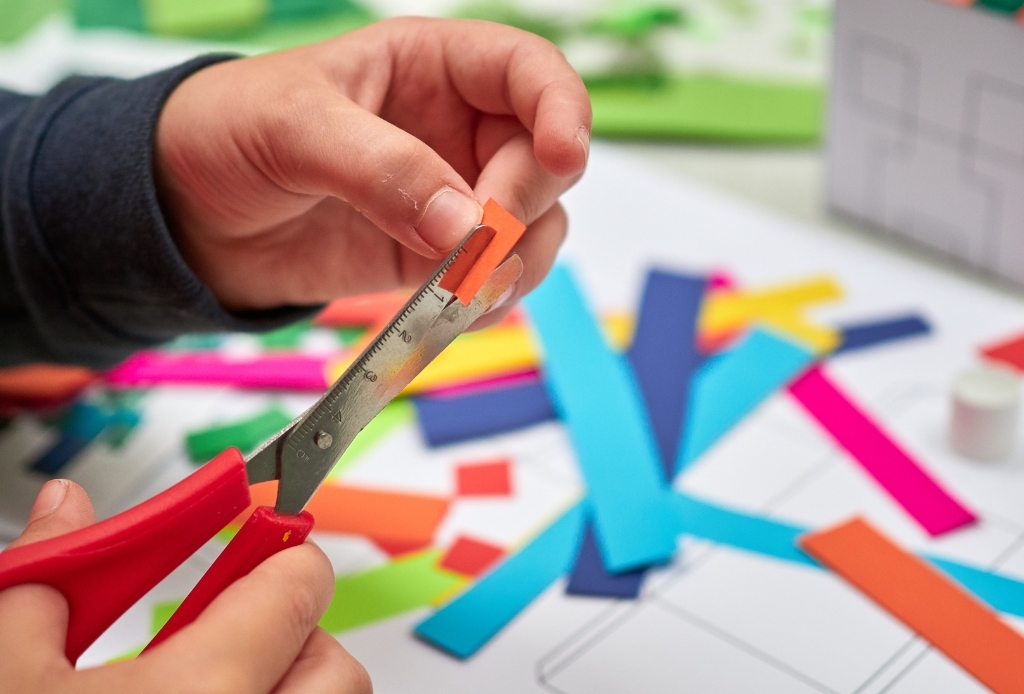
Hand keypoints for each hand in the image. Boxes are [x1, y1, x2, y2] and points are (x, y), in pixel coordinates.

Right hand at [0, 480, 369, 693]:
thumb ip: (46, 582)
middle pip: (337, 663)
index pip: (301, 583)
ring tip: (214, 686)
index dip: (280, 552)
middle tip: (228, 637)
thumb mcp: (10, 679)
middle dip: (292, 636)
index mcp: (202, 692)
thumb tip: (66, 509)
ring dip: (288, 685)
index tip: (259, 544)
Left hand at [154, 17, 590, 325]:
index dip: (561, 108)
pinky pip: (489, 279)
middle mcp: (455, 131)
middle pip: (543, 161)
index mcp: (431, 67)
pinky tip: (453, 309)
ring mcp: (449, 199)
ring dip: (516, 262)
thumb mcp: (294, 127)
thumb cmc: (226, 133)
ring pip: (532, 227)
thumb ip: (382, 167)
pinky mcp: (431, 258)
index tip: (560, 156)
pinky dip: (486, 300)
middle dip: (524, 203)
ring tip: (464, 287)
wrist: (184, 217)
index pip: (529, 72)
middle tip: (478, 240)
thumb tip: (465, 223)